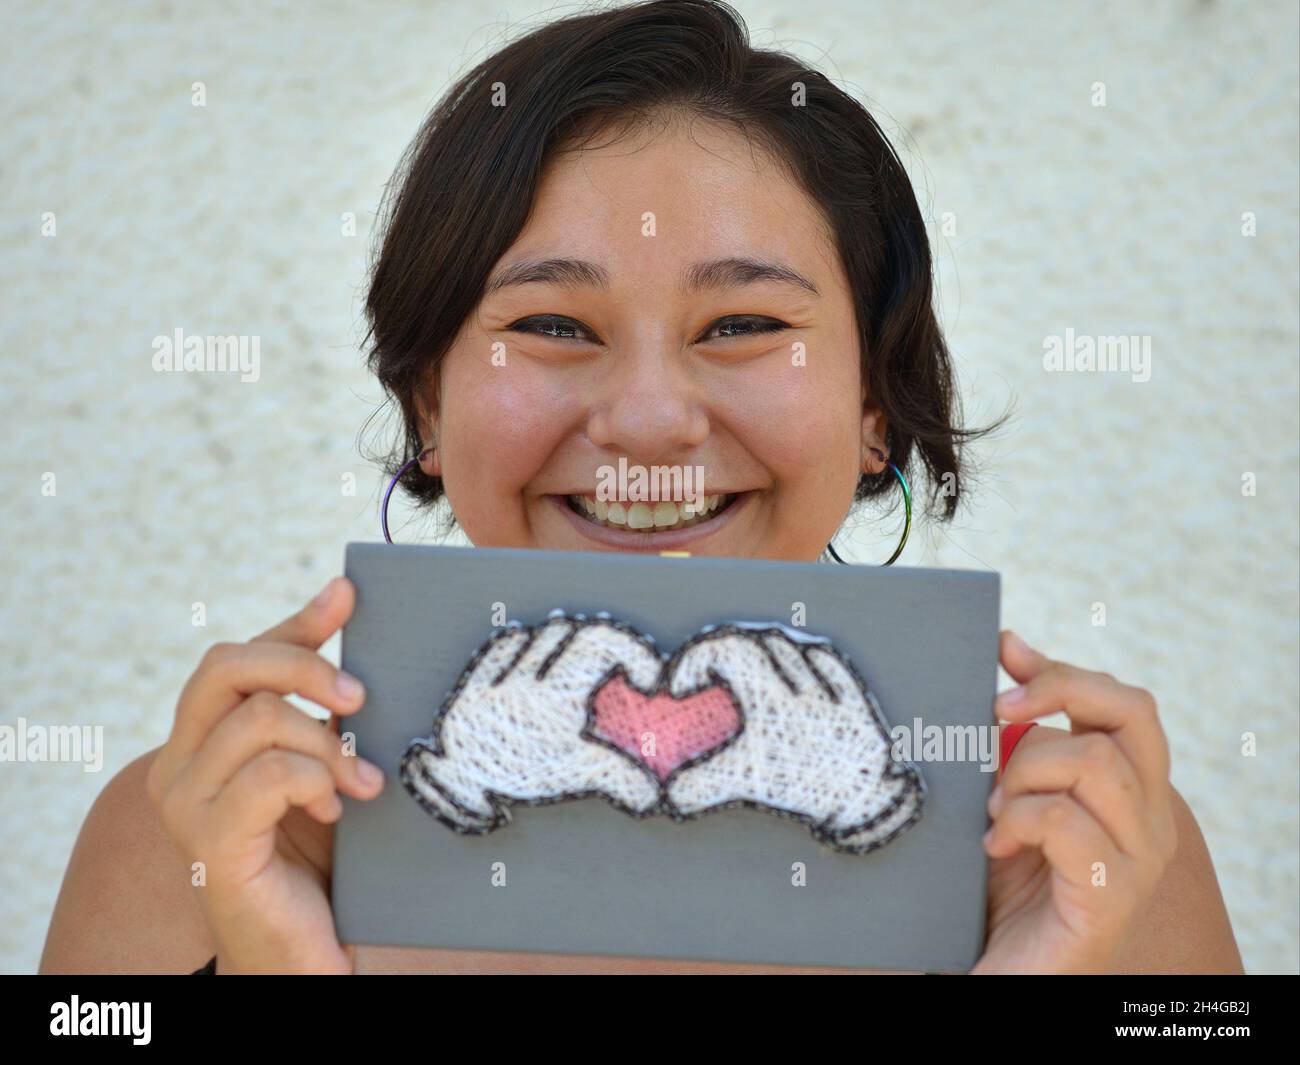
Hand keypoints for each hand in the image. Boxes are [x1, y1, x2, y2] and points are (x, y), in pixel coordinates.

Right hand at [145, 577, 384, 973]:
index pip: (239, 656)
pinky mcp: (208, 842)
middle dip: (305, 666)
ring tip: (361, 786)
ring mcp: (185, 804)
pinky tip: (334, 812)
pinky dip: (317, 782)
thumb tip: (354, 619)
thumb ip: (327, 710)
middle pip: (229, 665)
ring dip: (329, 746)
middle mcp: (176, 764)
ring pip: (260, 718)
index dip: (295, 622)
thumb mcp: (326, 765)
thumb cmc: (320, 855)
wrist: (307, 949)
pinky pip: (270, 775)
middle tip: (361, 699)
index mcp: (200, 740)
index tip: (349, 594)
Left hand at [402, 616, 664, 829]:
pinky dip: (525, 644)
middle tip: (613, 668)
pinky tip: (535, 657)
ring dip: (564, 643)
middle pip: (572, 634)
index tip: (644, 677)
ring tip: (578, 662)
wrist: (463, 788)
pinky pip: (503, 644)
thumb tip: (654, 794)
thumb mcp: (576, 775)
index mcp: (556, 697)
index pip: (601, 645)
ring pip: (538, 636)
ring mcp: (500, 675)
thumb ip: (619, 778)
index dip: (632, 651)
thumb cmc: (521, 779)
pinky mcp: (476, 680)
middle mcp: (528, 677)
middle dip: (600, 646)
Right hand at [664, 627, 923, 851]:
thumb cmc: (807, 783)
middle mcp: (798, 677)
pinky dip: (804, 662)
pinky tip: (797, 674)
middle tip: (710, 680)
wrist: (867, 797)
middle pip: (754, 642)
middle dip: (724, 656)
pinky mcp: (853, 693)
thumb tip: (670, 792)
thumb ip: (702, 784)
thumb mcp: (748, 781)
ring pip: (790, 647)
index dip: (694, 660)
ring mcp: (828, 683)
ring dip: (760, 655)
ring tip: (746, 677)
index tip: (683, 688)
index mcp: (768, 692)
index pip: (723, 649)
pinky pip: (826, 660)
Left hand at [973, 631, 1177, 973]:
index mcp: (1134, 790)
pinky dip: (1017, 821)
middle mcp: (1152, 821)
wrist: (1001, 968)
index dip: (1066, 670)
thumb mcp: (1007, 788)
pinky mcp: (1111, 897)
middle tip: (996, 714)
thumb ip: (1017, 727)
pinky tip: (994, 847)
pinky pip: (1066, 823)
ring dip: (1023, 772)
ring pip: (1093, 763)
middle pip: (1133, 713)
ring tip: (993, 807)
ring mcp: (1139, 861)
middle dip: (1059, 693)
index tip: (1003, 655)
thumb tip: (1011, 643)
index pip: (1128, 703)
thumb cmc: (1004, 878)